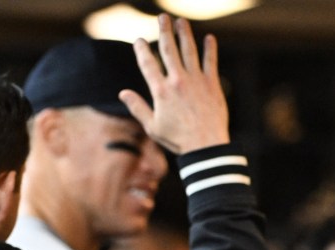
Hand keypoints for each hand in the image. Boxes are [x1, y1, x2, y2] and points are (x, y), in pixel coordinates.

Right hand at [120, 14, 229, 153]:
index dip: (141, 50)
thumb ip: (138, 107)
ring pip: (189, 51)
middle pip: (168, 49)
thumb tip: (122, 93)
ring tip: (181, 21)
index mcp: (160, 91)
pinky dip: (210, 50)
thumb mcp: (153, 127)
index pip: (147, 63)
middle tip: (162, 18)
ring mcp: (196, 81)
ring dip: (184, 34)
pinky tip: (209, 38)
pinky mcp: (212, 85)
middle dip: (164, 31)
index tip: (138, 40)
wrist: (206, 147)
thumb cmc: (178, 140)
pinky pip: (211, 62)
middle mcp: (177, 81)